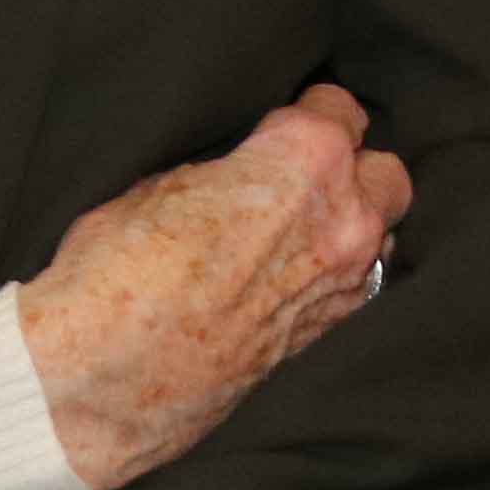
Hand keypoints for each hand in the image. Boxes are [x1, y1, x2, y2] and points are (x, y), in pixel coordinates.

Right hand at [15, 85, 407, 489]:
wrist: (104, 380)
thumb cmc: (119, 270)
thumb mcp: (159, 185)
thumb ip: (221, 173)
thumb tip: (233, 179)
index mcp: (306, 159)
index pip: (340, 108)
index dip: (306, 113)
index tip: (281, 126)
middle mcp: (343, 219)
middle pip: (385, 173)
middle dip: (351, 170)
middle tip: (297, 178)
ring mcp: (343, 284)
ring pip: (381, 236)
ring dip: (351, 227)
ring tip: (297, 232)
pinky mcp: (328, 338)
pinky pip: (356, 288)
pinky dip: (335, 276)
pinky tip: (290, 279)